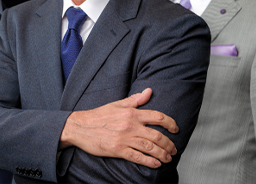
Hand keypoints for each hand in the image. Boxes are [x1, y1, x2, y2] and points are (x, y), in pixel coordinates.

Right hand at [59, 88, 178, 168]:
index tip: (176, 129)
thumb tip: (149, 91)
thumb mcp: (118, 103)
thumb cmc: (98, 115)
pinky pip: (137, 157)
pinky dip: (149, 162)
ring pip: (150, 147)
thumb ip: (135, 99)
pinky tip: (156, 164)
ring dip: (162, 154)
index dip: (170, 123)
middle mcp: (130, 126)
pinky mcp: (118, 150)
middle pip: (157, 135)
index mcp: (132, 113)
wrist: (80, 126)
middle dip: (169, 144)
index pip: (157, 117)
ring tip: (168, 158)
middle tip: (174, 149)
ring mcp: (124, 139)